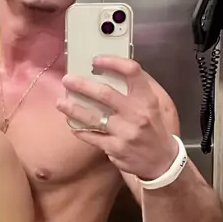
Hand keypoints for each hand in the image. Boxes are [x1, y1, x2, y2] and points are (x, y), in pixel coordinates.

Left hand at [57, 56, 177, 180]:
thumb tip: (115, 68)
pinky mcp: (115, 149)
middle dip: (82, 85)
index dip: (113, 62)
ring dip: (73, 109)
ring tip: (60, 102)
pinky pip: (91, 136)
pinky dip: (79, 129)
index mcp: (147, 100)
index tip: (96, 60)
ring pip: (93, 117)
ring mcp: (125, 133)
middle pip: (105, 94)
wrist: (162, 162)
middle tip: (67, 80)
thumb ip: (138, 88)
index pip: (132, 72)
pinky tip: (72, 124)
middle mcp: (137, 115)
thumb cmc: (154, 129)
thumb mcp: (154, 106)